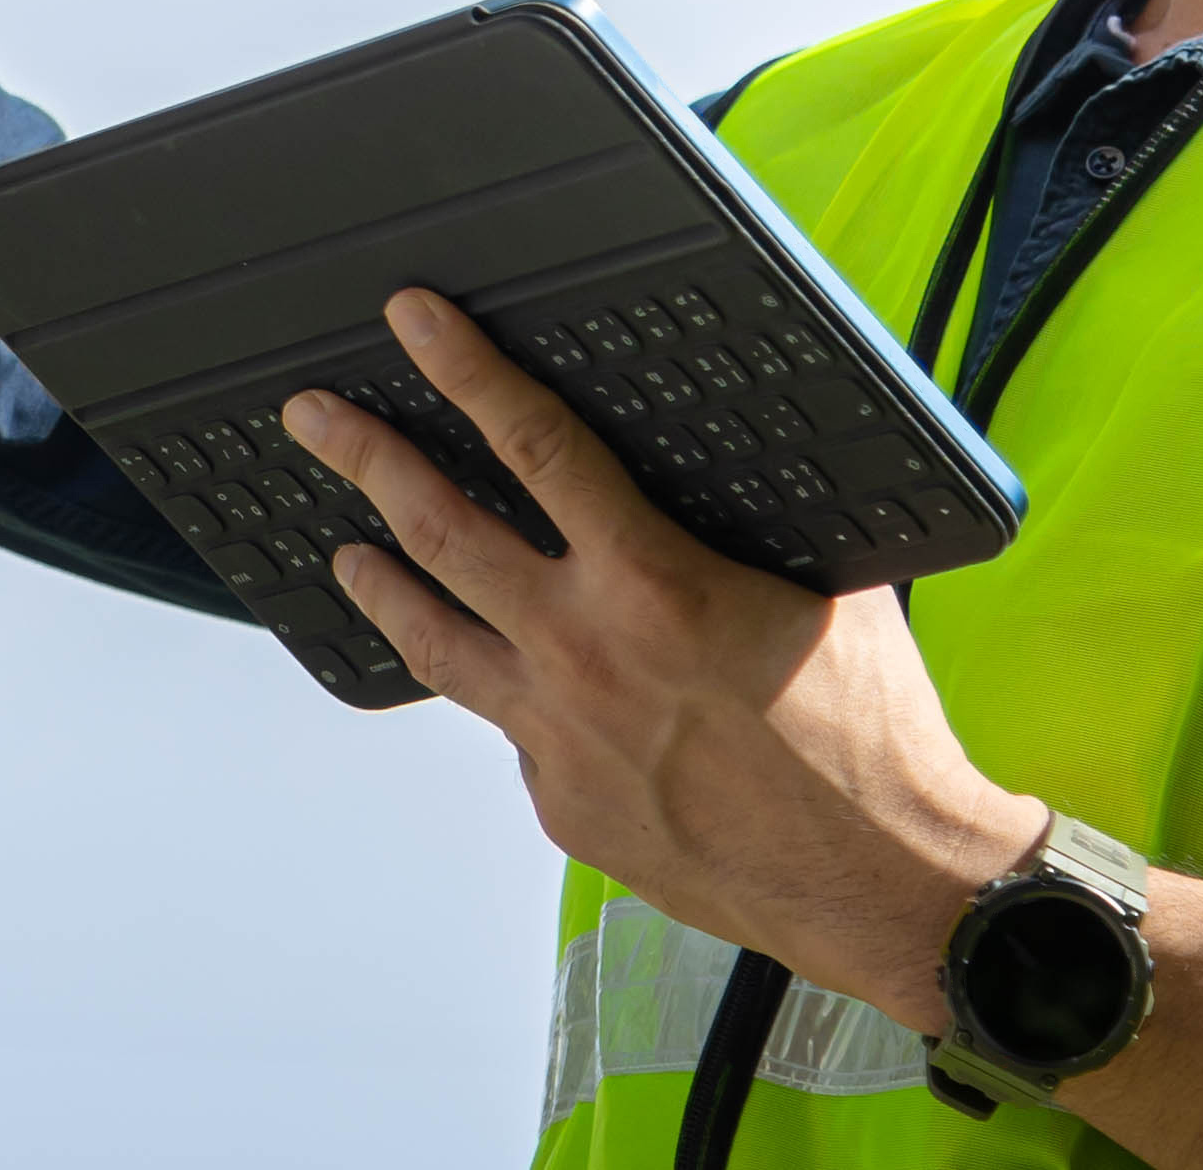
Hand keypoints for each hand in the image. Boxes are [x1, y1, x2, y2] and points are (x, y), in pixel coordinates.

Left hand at [282, 289, 1031, 1025]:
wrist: (885, 882)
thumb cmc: (871, 736)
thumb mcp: (820, 585)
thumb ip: (745, 524)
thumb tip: (707, 467)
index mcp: (653, 584)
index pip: (533, 445)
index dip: (465, 370)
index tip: (414, 322)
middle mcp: (586, 657)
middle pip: (440, 533)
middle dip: (366, 460)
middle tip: (317, 419)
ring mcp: (561, 739)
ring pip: (436, 642)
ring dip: (381, 584)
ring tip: (346, 552)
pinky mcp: (564, 807)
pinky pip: (514, 733)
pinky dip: (509, 696)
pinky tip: (509, 683)